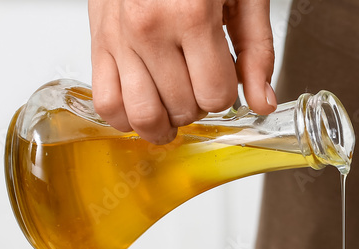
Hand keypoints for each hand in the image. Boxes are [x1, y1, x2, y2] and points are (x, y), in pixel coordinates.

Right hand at [88, 0, 275, 143]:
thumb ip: (256, 51)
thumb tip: (261, 103)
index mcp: (191, 16)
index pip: (215, 96)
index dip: (225, 94)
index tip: (223, 76)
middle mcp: (149, 29)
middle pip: (181, 108)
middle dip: (198, 105)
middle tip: (199, 82)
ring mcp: (118, 36)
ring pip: (140, 115)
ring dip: (163, 122)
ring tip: (174, 109)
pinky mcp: (96, 39)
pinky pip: (104, 101)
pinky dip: (124, 117)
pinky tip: (142, 108)